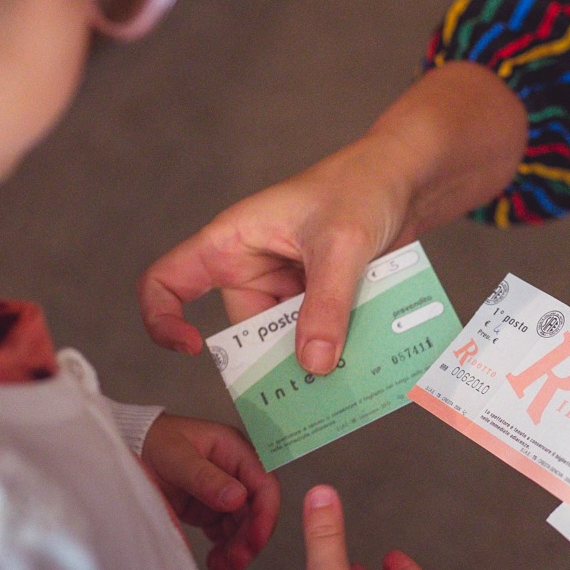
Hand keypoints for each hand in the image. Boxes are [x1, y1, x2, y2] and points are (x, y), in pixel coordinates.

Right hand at [138, 62, 526, 372]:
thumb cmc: (361, 187)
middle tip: (304, 390)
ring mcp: (285, 285)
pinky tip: (362, 364)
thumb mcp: (342, 247)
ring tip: (344, 379)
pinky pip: (317, 333)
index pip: (167, 281)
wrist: (407, 178)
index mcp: (231, 242)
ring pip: (285, 339)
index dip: (162, 318)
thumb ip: (327, 305)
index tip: (192, 347)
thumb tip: (313, 365)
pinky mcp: (317, 297)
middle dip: (270, 362)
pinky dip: (335, 347)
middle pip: (242, 331)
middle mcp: (250, 267)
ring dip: (312, 357)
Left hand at [140, 414, 280, 569]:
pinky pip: (225, 533)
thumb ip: (205, 477)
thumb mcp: (175, 457)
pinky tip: (216, 564)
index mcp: (233, 450)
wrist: (125, 448)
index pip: (264, 483)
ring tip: (223, 569)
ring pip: (243, 526)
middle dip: (249, 538)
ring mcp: (222, 491)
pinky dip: (224, 550)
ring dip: (238, 549)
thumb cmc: (150, 441)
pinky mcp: (208, 509)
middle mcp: (234, 471)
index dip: (265, 513)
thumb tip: (238, 498)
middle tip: (237, 562)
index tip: (255, 539)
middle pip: (256, 510)